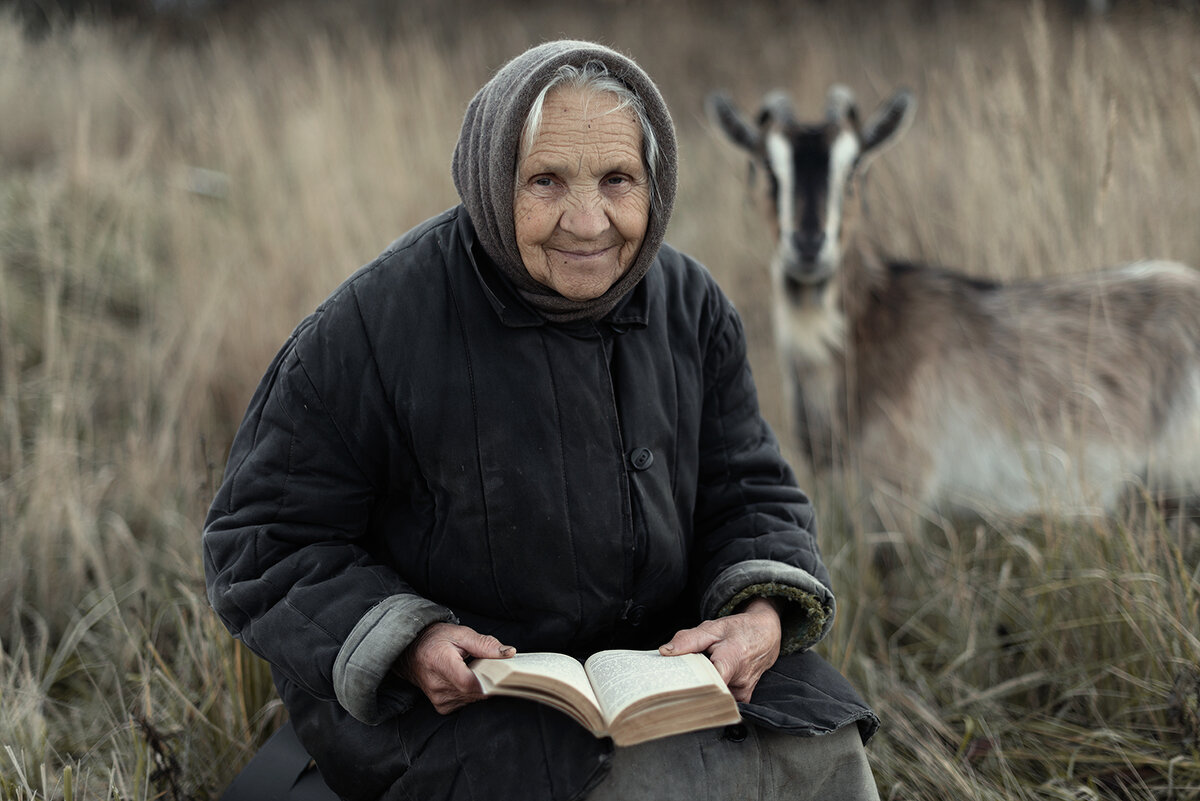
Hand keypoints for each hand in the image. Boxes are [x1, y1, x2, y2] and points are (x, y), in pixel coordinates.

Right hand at [396, 622, 514, 713]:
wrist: (412, 651)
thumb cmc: (436, 639)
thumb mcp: (461, 634)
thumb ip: (485, 644)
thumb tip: (509, 653)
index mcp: (440, 663)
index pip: (469, 682)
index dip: (490, 679)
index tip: (503, 672)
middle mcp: (437, 686)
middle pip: (475, 692)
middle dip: (490, 681)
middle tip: (494, 667)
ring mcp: (439, 698)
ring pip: (473, 699)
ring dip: (481, 687)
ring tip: (476, 670)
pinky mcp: (442, 706)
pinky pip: (466, 703)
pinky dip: (473, 693)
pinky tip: (469, 679)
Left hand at [658, 597, 781, 702]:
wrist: (767, 635)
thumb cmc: (740, 630)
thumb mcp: (712, 628)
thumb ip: (688, 640)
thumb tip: (665, 652)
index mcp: (731, 661)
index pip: (709, 685)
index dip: (689, 690)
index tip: (673, 690)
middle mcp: (740, 681)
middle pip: (707, 693)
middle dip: (689, 688)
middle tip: (674, 682)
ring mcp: (743, 692)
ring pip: (713, 698)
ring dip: (700, 689)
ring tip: (694, 677)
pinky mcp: (743, 698)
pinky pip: (722, 701)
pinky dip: (710, 693)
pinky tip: (704, 683)